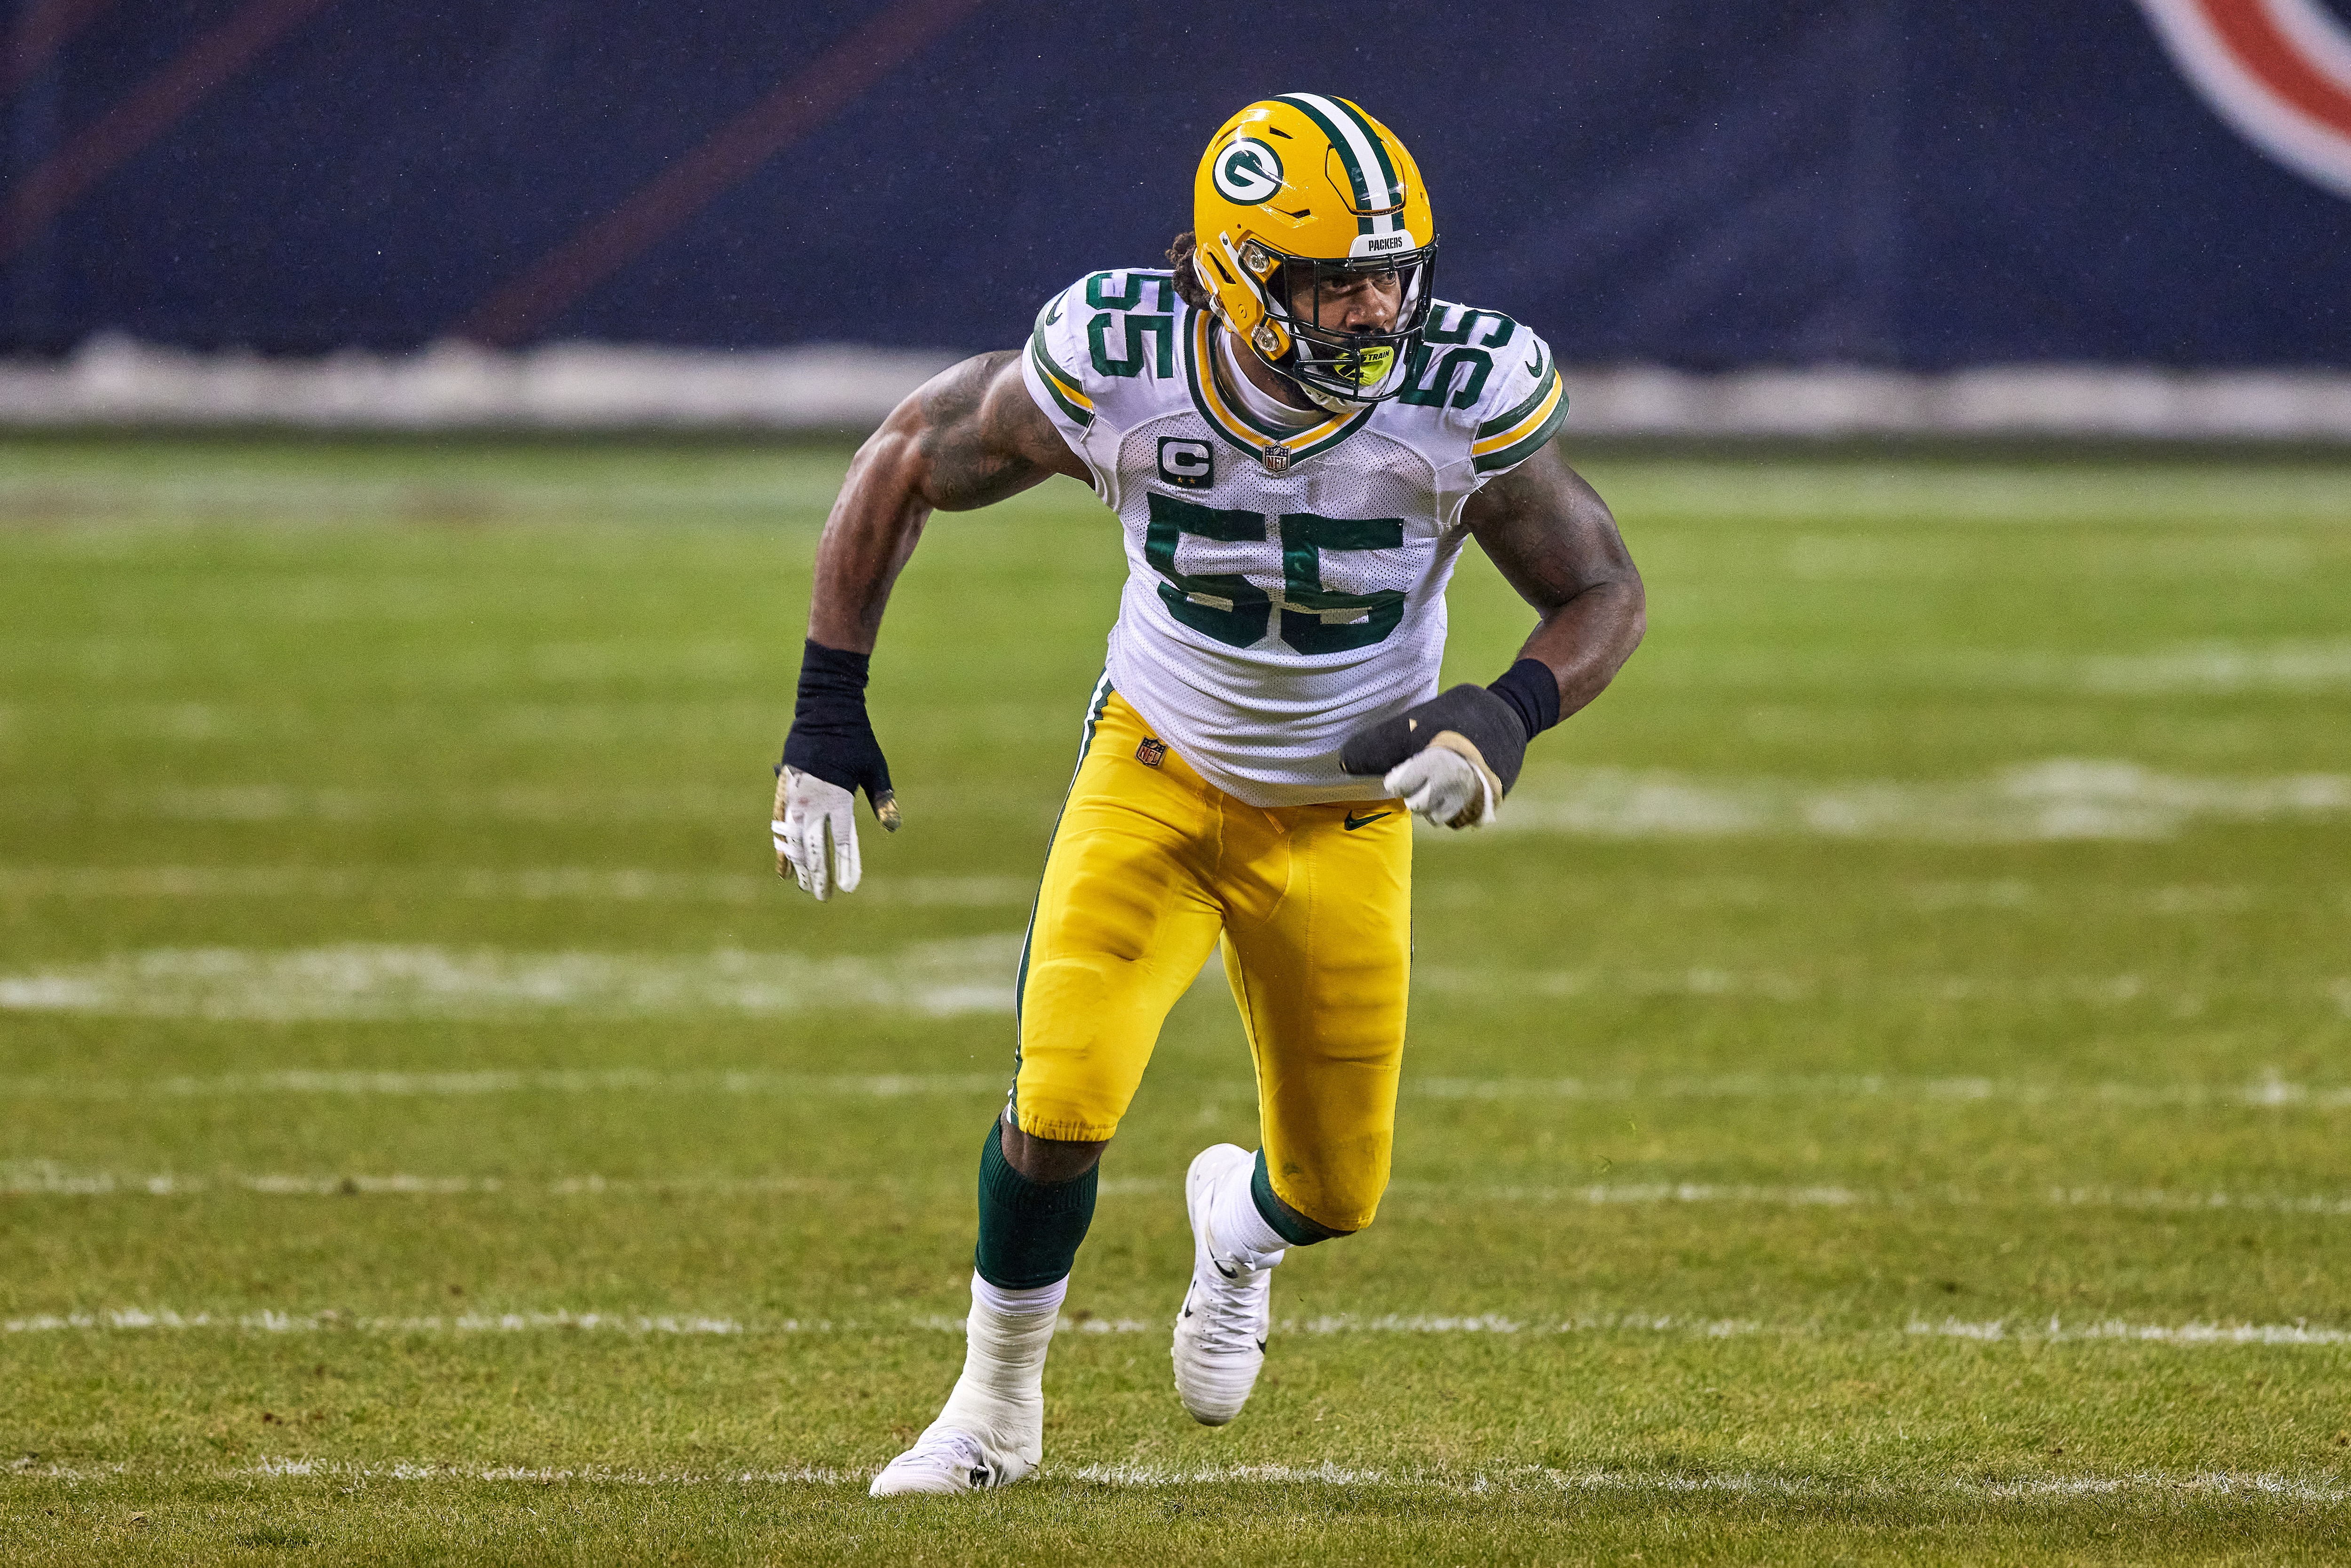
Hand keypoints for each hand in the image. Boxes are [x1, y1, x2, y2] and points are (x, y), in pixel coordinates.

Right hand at [775, 640, 901, 900]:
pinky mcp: (783, 789)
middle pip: (814, 846)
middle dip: (819, 873)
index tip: (847, 888)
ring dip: (799, 865)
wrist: (825, 708)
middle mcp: (814, 799)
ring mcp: (795, 795)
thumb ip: (883, 798)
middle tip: (823, 897)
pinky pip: (779, 825)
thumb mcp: (874, 767)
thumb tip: (893, 828)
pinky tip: (784, 868)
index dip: (845, 865)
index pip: (844, 840)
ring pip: (794, 839)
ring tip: (805, 886)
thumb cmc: (856, 738)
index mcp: (839, 795)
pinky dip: (781, 848)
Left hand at [1337, 683, 1528, 830]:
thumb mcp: (1420, 717)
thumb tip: (1344, 762)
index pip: (1399, 786)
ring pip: (1437, 818)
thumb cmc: (1456, 714)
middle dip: (1415, 793)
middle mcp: (1455, 782)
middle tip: (1425, 773)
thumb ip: (1386, 741)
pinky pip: (1460, 821)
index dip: (1398, 778)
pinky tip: (1455, 792)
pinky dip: (1454, 811)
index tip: (1402, 770)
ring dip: (1433, 805)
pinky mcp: (1489, 804)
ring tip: (1441, 782)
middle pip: (1417, 806)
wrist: (1509, 715)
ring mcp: (1475, 796)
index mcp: (1434, 758)